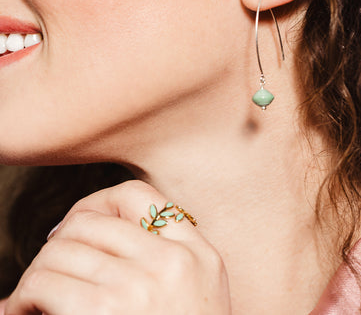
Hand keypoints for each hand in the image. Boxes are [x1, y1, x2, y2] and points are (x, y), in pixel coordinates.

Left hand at [5, 181, 230, 314]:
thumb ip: (163, 256)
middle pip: (89, 222)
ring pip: (60, 250)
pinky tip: (25, 313)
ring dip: (37, 273)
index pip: (136, 196)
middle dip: (60, 243)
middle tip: (49, 272)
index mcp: (198, 254)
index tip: (75, 229)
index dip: (96, 203)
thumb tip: (85, 229)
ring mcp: (139, 289)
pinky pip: (43, 284)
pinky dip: (24, 298)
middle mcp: (171, 264)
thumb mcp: (197, 294)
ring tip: (33, 299)